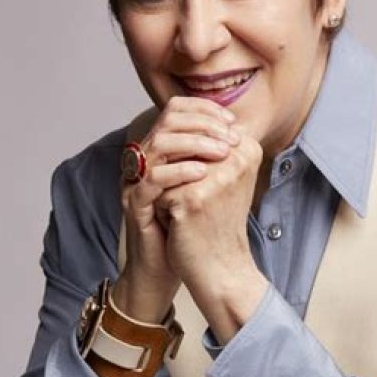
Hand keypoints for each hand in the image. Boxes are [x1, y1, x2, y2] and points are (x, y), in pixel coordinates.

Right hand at [114, 96, 239, 322]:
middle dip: (202, 124)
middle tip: (230, 135)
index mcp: (160, 151)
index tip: (232, 121)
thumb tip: (243, 131)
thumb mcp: (208, 185)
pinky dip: (178, 172)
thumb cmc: (195, 226)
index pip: (175, 111)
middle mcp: (144, 161)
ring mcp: (135, 182)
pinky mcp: (133, 205)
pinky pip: (149, 180)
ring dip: (193, 143)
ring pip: (157, 145)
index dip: (203, 110)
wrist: (177, 266)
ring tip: (222, 151)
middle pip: (166, 122)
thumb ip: (216, 158)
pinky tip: (203, 173)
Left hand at [155, 127, 267, 342]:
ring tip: (185, 210)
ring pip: (166, 164)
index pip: (199, 127)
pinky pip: (158, 186)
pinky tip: (179, 222)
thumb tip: (177, 111)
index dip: (187, 153)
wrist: (221, 265)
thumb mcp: (226, 175)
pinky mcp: (192, 197)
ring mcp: (215, 177)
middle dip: (174, 169)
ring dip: (167, 187)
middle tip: (194, 202)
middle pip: (180, 144)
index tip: (204, 184)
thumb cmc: (218, 220)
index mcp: (248, 147)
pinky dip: (161, 204)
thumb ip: (212, 142)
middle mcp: (235, 157)